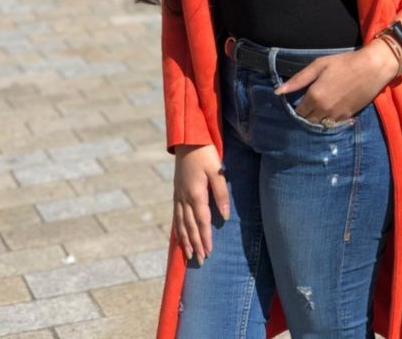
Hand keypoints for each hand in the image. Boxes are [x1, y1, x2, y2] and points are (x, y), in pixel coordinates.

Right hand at [173, 144, 229, 263]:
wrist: (187, 140)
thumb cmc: (205, 154)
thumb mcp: (216, 171)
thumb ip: (221, 194)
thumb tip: (225, 216)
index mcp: (196, 194)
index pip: (202, 221)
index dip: (206, 238)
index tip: (209, 252)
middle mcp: (184, 198)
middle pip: (190, 226)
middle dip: (196, 244)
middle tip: (201, 260)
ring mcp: (178, 195)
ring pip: (181, 223)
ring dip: (186, 240)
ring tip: (190, 254)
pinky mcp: (176, 192)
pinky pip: (176, 215)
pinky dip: (178, 228)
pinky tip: (180, 235)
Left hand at [273, 42, 400, 124]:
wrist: (372, 68)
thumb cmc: (344, 63)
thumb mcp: (319, 65)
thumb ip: (298, 80)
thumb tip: (278, 91)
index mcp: (314, 97)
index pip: (298, 112)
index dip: (297, 108)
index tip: (298, 102)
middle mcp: (324, 110)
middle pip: (308, 121)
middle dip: (306, 115)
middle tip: (308, 106)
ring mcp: (336, 115)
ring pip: (320, 125)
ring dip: (317, 120)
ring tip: (318, 110)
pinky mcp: (348, 117)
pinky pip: (333, 125)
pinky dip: (329, 121)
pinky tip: (330, 112)